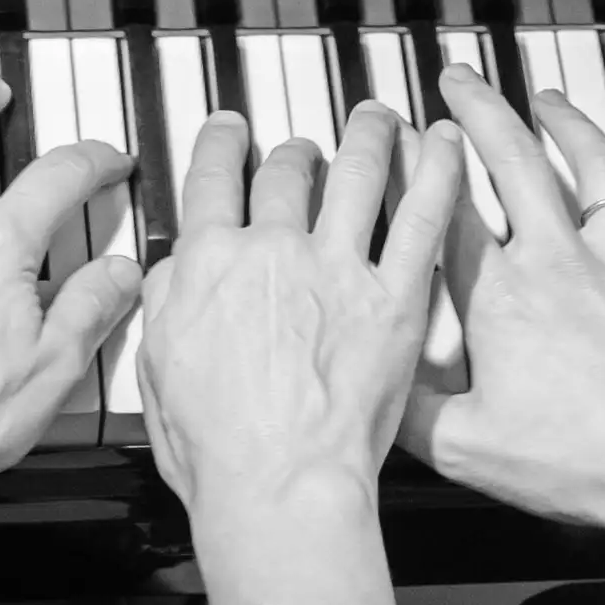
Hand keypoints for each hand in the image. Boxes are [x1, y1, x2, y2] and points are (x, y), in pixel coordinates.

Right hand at [140, 99, 463, 530]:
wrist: (280, 484)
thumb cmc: (220, 450)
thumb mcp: (158, 369)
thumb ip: (166, 304)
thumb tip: (172, 271)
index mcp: (210, 264)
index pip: (212, 179)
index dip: (222, 144)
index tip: (231, 131)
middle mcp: (274, 251)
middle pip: (286, 172)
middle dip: (295, 150)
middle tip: (304, 147)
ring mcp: (339, 270)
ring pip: (358, 175)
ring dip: (369, 136)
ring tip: (376, 120)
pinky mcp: (395, 298)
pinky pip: (422, 218)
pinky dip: (437, 172)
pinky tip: (445, 147)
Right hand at [403, 73, 604, 604]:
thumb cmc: (581, 463)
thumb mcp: (464, 449)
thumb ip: (408, 414)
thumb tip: (373, 395)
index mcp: (501, 297)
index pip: (444, 209)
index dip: (415, 165)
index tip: (396, 135)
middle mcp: (562, 261)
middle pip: (515, 160)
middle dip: (481, 110)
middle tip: (459, 81)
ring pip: (600, 170)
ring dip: (572, 125)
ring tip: (550, 100)